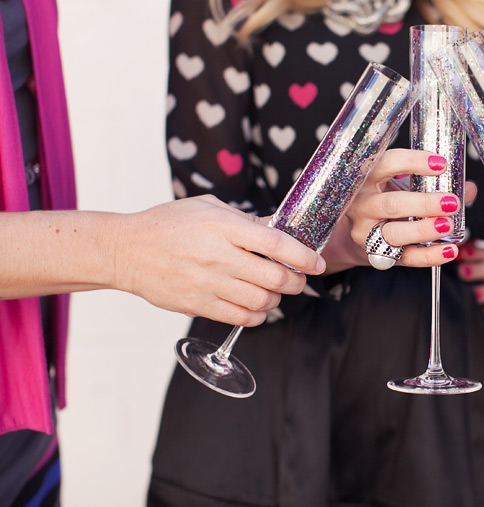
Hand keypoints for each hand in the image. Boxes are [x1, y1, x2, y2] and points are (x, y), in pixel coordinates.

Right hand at [113, 194, 325, 325]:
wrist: (125, 250)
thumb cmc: (167, 224)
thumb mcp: (208, 208)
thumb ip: (245, 220)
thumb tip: (278, 228)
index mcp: (223, 227)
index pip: (274, 243)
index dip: (302, 255)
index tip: (316, 262)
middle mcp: (218, 257)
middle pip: (274, 277)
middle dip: (296, 281)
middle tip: (299, 278)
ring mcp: (207, 283)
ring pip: (261, 301)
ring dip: (276, 299)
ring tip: (275, 291)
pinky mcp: (197, 304)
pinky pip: (239, 317)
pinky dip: (256, 315)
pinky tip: (256, 305)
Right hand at [321, 148, 476, 272]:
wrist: (359, 232)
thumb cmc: (385, 199)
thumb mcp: (403, 185)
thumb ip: (435, 185)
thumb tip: (468, 188)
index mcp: (367, 177)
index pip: (387, 163)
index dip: (414, 162)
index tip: (442, 164)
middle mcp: (362, 204)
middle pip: (392, 204)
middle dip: (424, 204)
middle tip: (452, 202)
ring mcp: (366, 232)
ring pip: (394, 233)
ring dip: (424, 230)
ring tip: (448, 225)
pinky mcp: (376, 255)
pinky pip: (404, 257)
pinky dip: (429, 256)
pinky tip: (449, 250)